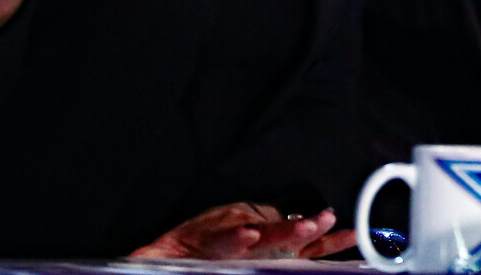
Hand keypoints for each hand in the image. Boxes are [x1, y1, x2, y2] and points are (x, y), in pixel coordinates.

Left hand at [130, 204, 353, 259]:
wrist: (179, 248)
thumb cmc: (172, 255)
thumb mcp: (152, 259)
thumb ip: (148, 260)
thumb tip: (134, 259)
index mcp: (209, 236)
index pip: (225, 235)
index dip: (235, 236)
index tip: (246, 235)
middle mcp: (241, 230)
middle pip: (265, 231)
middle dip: (283, 229)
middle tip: (302, 224)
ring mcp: (261, 235)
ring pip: (288, 233)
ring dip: (308, 226)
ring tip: (325, 220)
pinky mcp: (275, 246)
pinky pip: (303, 244)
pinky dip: (325, 239)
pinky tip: (346, 234)